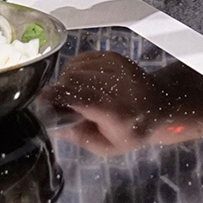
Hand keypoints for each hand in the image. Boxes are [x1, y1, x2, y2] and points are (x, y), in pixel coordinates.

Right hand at [43, 51, 172, 155]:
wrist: (160, 105)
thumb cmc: (132, 131)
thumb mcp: (107, 147)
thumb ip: (79, 137)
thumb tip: (53, 125)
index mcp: (117, 112)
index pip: (83, 98)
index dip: (59, 96)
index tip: (43, 100)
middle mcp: (118, 85)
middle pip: (74, 80)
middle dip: (60, 91)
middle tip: (59, 104)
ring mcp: (116, 66)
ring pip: (74, 68)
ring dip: (65, 81)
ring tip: (73, 95)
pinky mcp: (113, 56)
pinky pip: (80, 59)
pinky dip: (73, 70)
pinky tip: (80, 83)